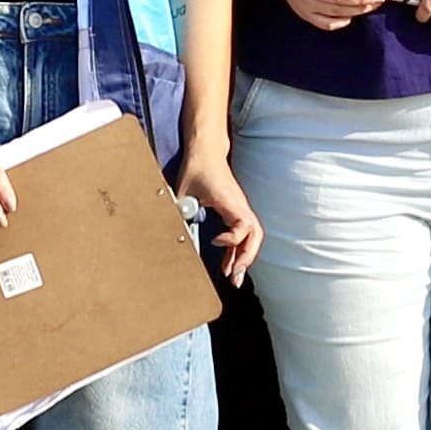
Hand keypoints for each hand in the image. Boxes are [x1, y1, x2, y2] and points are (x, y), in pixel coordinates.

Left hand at [188, 152, 260, 287]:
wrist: (205, 152)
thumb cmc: (197, 168)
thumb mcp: (184, 190)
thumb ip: (181, 211)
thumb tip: (175, 232)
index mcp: (231, 201)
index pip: (244, 225)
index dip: (232, 239)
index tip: (214, 241)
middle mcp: (240, 206)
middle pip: (255, 235)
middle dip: (246, 258)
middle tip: (235, 277)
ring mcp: (240, 210)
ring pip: (251, 238)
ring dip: (244, 257)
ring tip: (234, 277)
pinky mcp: (235, 212)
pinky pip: (242, 235)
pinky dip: (237, 250)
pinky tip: (228, 264)